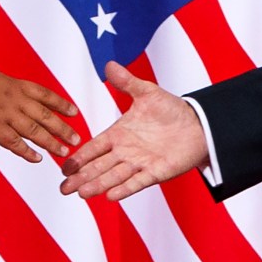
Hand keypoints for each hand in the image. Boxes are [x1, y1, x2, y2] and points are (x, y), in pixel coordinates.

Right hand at [0, 58, 79, 162]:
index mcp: (12, 84)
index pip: (43, 94)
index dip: (60, 103)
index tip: (74, 112)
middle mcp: (14, 99)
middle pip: (45, 115)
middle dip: (63, 128)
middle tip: (77, 138)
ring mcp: (5, 114)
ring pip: (35, 131)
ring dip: (52, 143)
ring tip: (65, 153)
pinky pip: (15, 143)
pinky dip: (28, 152)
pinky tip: (38, 159)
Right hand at [60, 61, 208, 199]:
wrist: (198, 124)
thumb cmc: (171, 110)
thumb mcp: (147, 92)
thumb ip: (127, 82)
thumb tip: (109, 65)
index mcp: (119, 134)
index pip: (93, 148)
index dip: (79, 157)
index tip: (64, 167)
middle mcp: (125, 152)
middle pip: (98, 166)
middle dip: (81, 177)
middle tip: (63, 189)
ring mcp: (140, 163)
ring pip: (114, 176)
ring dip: (98, 185)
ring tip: (81, 193)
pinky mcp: (156, 172)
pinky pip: (138, 182)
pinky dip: (125, 189)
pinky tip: (111, 196)